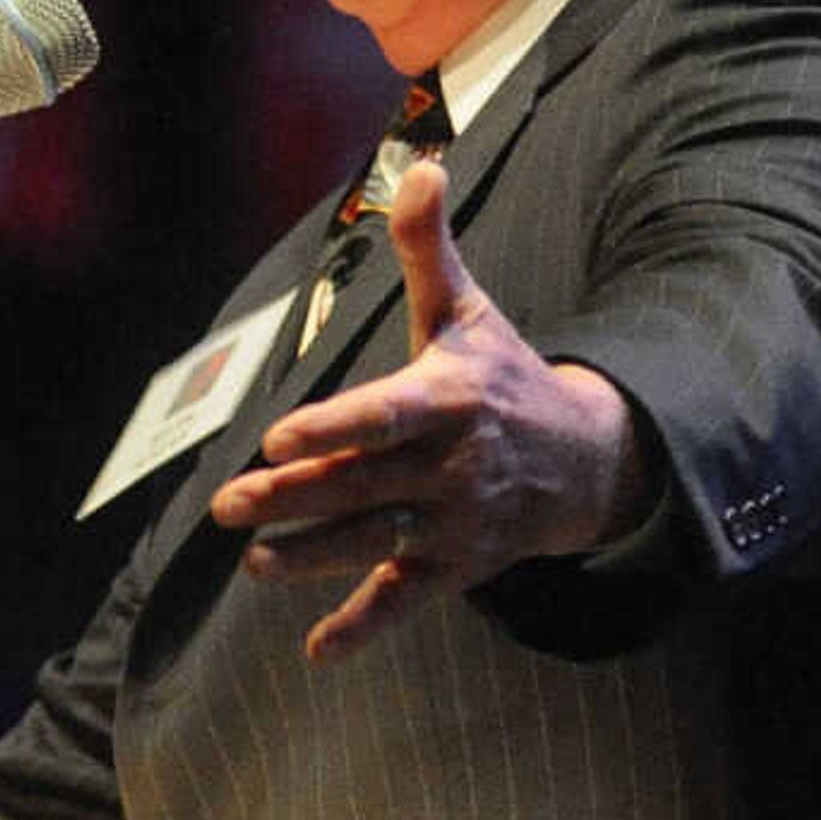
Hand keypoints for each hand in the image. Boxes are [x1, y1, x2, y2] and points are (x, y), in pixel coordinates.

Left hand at [206, 158, 652, 660]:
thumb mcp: (468, 312)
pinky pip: (408, 601)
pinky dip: (366, 627)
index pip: (386, 414)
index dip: (335, 428)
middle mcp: (453, 465)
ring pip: (376, 543)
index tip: (280, 436)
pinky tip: (318, 654)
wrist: (590, 459)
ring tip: (255, 563)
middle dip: (296, 497)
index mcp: (452, 399)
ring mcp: (456, 522)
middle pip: (365, 483)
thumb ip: (431, 249)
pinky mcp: (457, 567)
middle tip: (230, 505)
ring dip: (315, 557)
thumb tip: (421, 166)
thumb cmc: (505, 377)